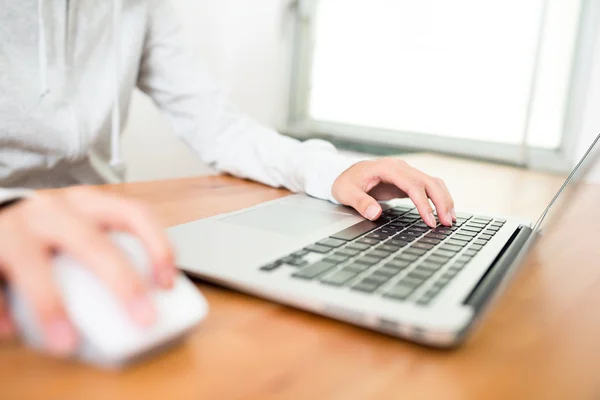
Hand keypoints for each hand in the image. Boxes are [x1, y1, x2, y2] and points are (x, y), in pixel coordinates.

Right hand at [0, 188, 174, 355]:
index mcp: (87, 204)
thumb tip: (140, 303)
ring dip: (51, 306)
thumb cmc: (43, 228)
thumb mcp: (78, 229)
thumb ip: (104, 254)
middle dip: (122, 283)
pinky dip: (1, 308)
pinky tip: (11, 331)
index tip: (167, 283)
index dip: (157, 246)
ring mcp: (16, 226)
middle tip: (142, 319)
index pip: (134, 214)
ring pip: (33, 264)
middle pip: (93, 243)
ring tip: (65, 343)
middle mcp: (54, 209)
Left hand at [332, 158, 455, 226]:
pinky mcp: (408, 180)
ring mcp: (406, 172)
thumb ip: (360, 202)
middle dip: (441, 202)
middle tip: (447, 223)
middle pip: (428, 181)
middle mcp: (400, 167)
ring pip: (433, 182)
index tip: (430, 220)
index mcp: (386, 168)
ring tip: (450, 219)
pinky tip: (445, 211)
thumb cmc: (345, 182)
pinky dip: (439, 198)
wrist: (345, 173)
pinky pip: (428, 187)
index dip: (423, 203)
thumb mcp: (345, 193)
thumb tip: (375, 213)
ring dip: (444, 199)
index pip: (412, 184)